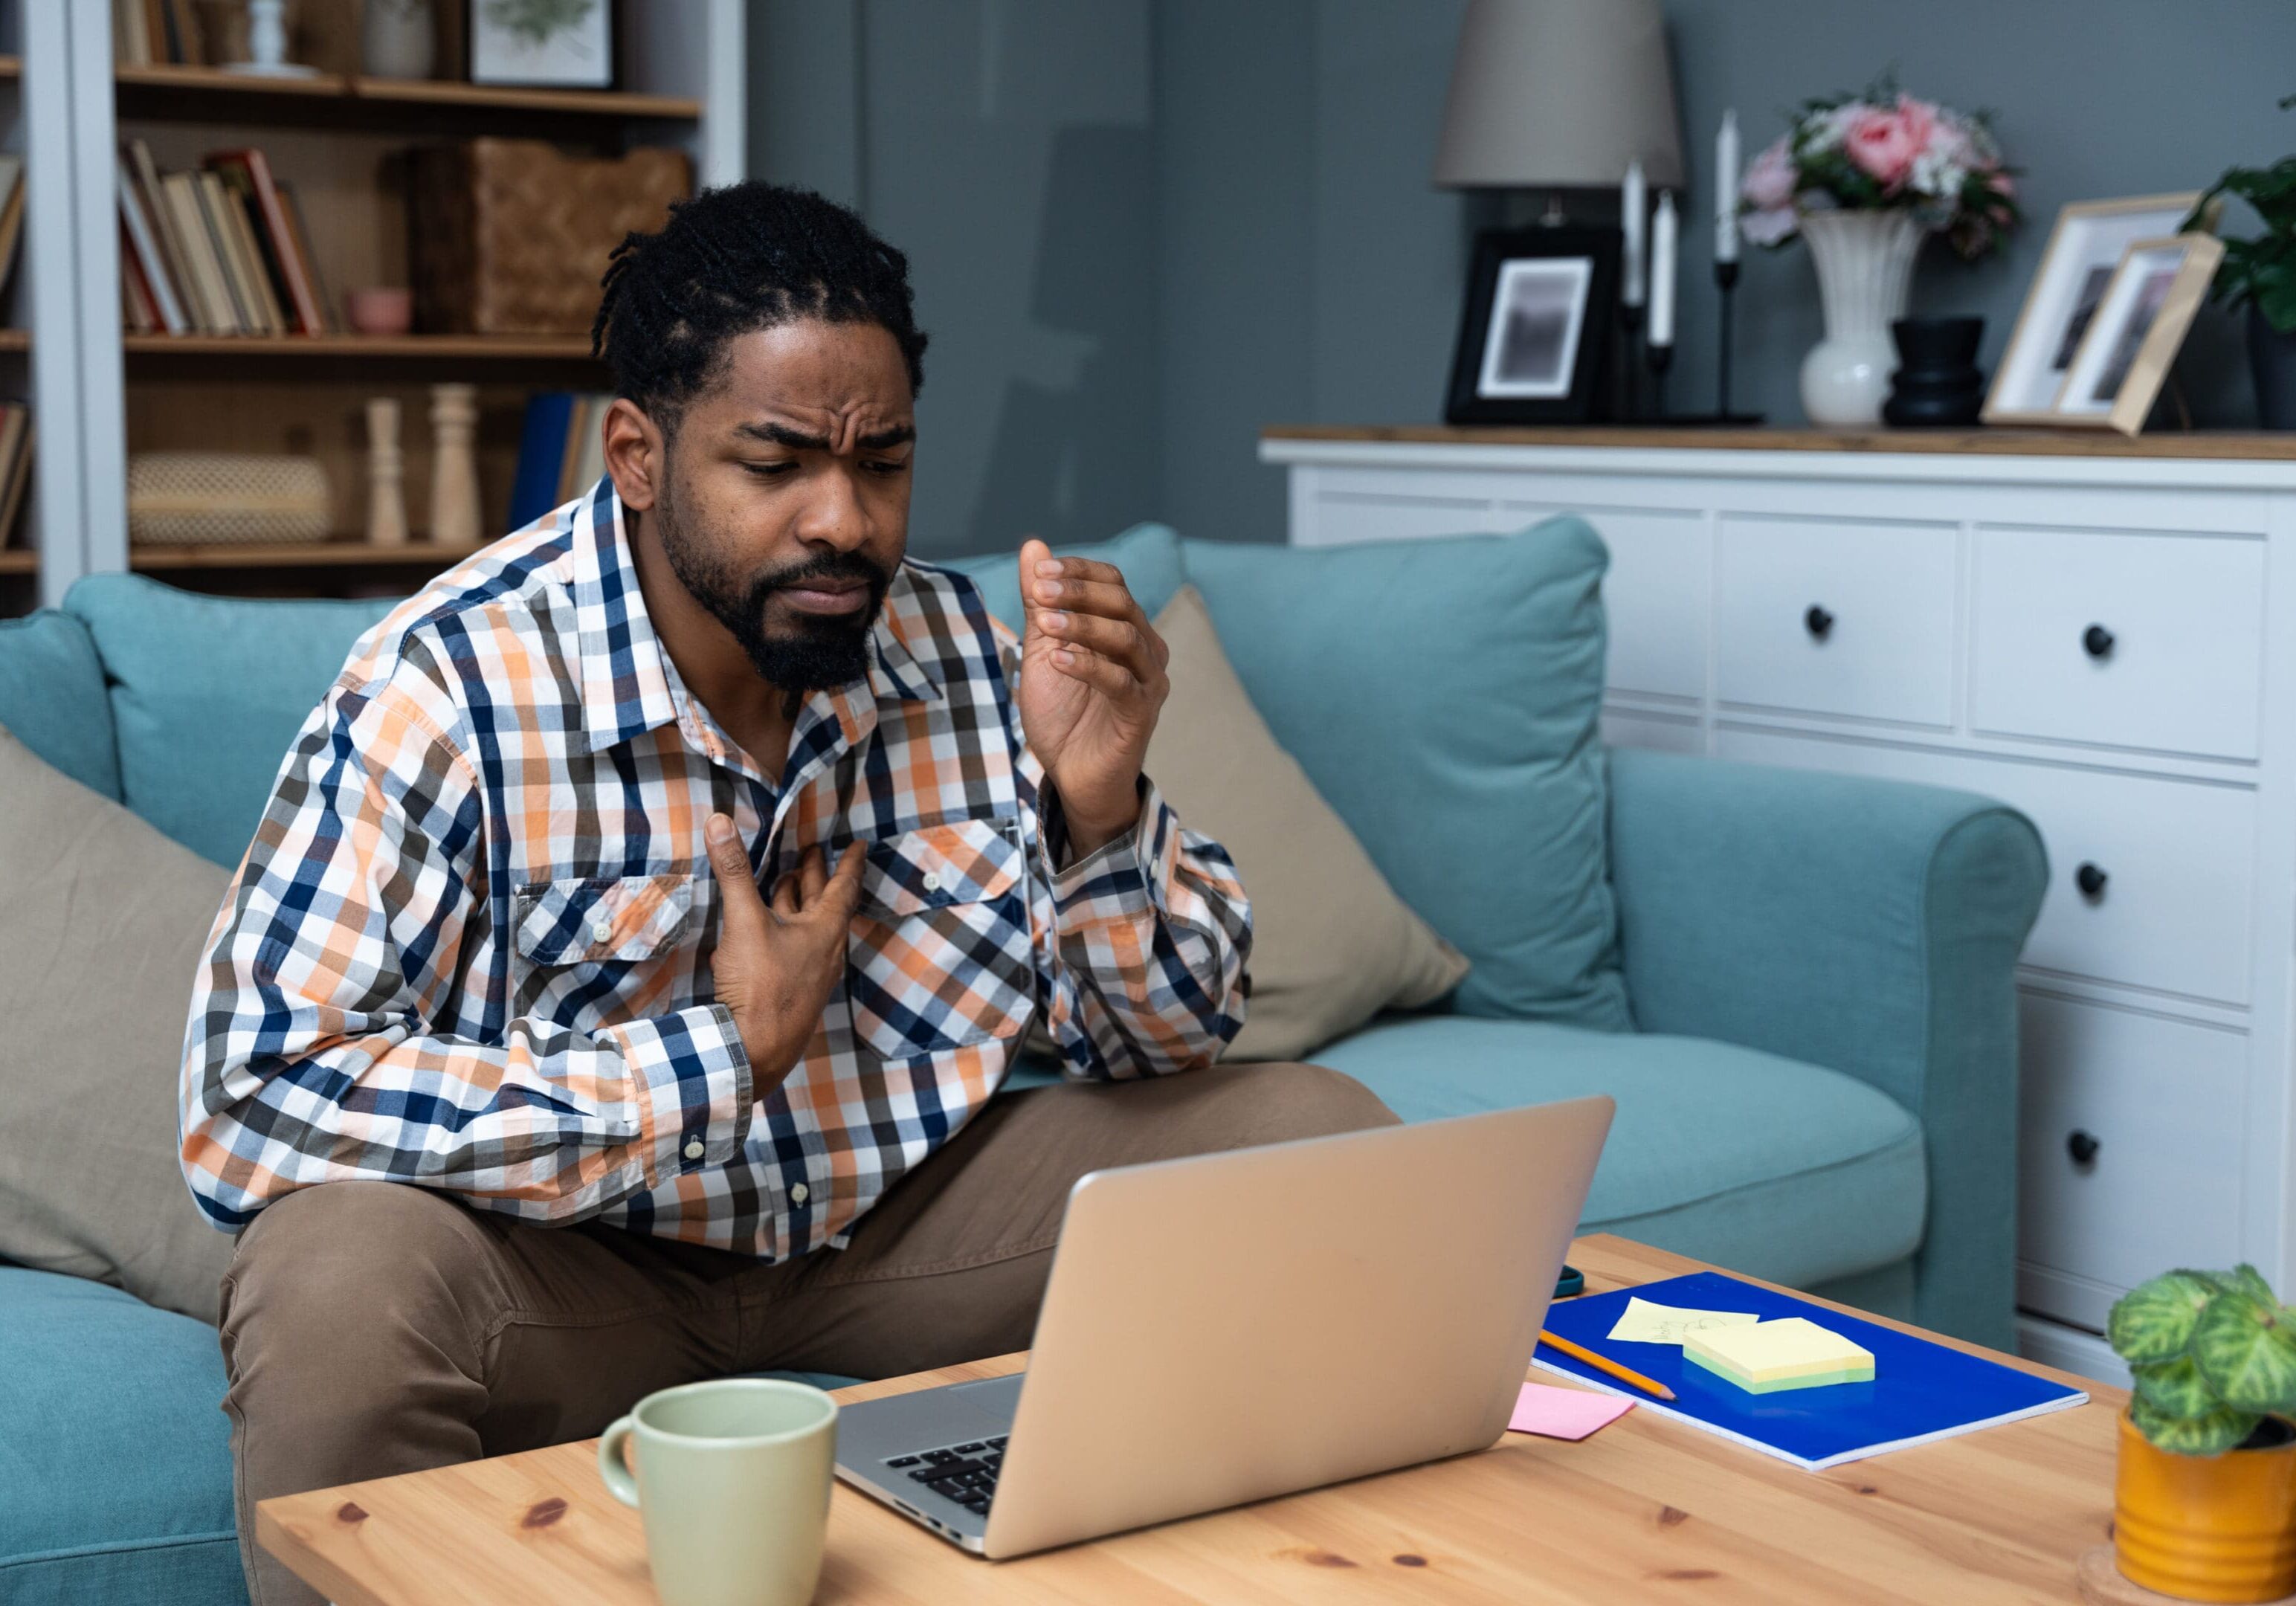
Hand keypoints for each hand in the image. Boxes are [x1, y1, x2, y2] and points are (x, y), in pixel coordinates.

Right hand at [703, 814, 865, 1083]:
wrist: (756, 1052)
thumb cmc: (761, 987)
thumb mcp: (744, 922)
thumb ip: (733, 871)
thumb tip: (720, 821)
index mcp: (825, 930)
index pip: (844, 887)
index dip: (849, 863)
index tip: (859, 845)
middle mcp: (825, 952)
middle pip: (824, 905)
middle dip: (816, 876)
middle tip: (811, 852)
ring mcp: (810, 976)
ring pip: (806, 929)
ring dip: (796, 903)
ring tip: (784, 882)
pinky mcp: (791, 994)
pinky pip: (791, 952)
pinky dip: (781, 931)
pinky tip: (762, 933)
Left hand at [1016, 538, 1169, 855]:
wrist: (1073, 775)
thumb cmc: (1063, 714)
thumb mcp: (1042, 650)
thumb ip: (1040, 603)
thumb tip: (1033, 547)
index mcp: (1125, 629)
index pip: (1114, 582)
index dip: (1080, 571)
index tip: (1041, 571)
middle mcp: (1145, 650)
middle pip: (1122, 603)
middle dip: (1078, 593)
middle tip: (1040, 591)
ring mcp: (1148, 681)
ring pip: (1125, 636)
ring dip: (1081, 624)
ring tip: (1045, 624)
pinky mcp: (1142, 712)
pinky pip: (1121, 681)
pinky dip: (1088, 665)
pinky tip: (1057, 660)